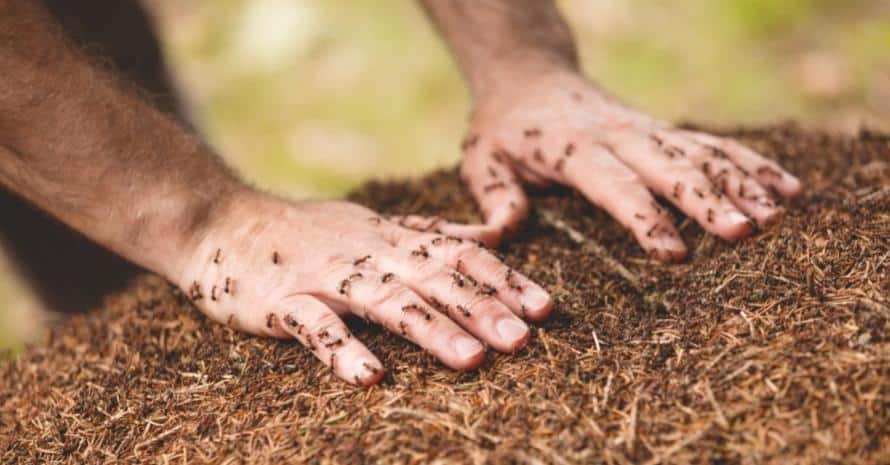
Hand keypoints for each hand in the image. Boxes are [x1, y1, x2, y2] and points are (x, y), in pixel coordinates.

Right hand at [175, 193, 552, 385]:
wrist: (222, 221)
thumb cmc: (309, 233)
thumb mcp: (377, 225)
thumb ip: (432, 233)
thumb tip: (493, 234)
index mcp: (394, 238)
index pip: (460, 253)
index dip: (503, 279)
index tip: (545, 308)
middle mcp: (368, 253)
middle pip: (433, 278)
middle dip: (481, 308)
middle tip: (523, 339)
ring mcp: (325, 276)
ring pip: (385, 300)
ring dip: (430, 330)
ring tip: (471, 360)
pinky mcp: (283, 301)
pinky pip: (314, 327)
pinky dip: (341, 350)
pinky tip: (370, 376)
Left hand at [397, 69, 801, 260]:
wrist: (529, 76)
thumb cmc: (504, 128)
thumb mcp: (483, 160)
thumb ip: (494, 197)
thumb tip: (499, 234)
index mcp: (572, 149)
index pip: (613, 185)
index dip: (645, 218)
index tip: (675, 252)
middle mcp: (617, 136)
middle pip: (670, 167)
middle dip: (708, 199)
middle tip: (745, 231)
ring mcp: (645, 130)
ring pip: (701, 153)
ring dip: (741, 182)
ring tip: (779, 213)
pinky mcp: (662, 131)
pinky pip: (712, 144)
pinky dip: (750, 163)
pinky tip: (787, 186)